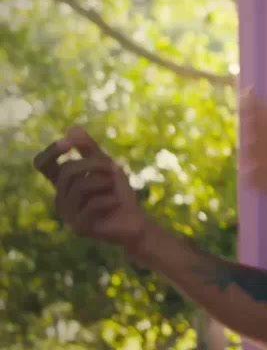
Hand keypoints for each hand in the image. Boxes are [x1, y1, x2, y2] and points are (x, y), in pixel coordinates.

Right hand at [33, 126, 149, 253]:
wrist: (134, 220)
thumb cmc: (117, 192)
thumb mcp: (106, 165)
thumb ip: (89, 148)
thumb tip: (71, 128)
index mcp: (62, 182)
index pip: (42, 164)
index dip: (51, 152)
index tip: (68, 143)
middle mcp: (60, 198)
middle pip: (68, 171)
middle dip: (96, 165)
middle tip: (115, 168)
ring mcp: (67, 214)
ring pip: (80, 186)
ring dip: (105, 182)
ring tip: (114, 187)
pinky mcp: (79, 227)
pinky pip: (92, 204)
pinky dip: (110, 199)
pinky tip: (116, 203)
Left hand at [242, 71, 266, 222]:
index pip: (260, 111)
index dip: (250, 99)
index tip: (249, 91)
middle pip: (252, 133)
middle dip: (250, 121)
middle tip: (253, 114)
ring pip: (251, 158)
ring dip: (250, 146)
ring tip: (255, 139)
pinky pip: (257, 183)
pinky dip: (254, 171)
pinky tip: (258, 164)